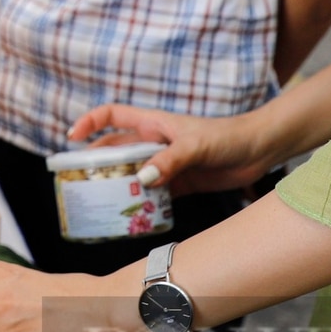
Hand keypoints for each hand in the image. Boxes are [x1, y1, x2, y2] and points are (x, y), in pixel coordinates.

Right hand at [66, 105, 272, 195]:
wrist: (259, 150)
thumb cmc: (227, 137)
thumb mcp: (195, 146)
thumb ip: (169, 161)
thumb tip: (142, 179)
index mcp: (153, 123)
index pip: (112, 116)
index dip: (89, 123)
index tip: (71, 138)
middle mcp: (154, 142)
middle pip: (116, 150)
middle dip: (96, 163)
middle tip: (80, 182)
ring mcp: (165, 163)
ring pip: (132, 174)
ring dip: (118, 186)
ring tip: (101, 204)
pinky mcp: (178, 183)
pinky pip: (152, 194)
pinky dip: (142, 203)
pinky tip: (134, 216)